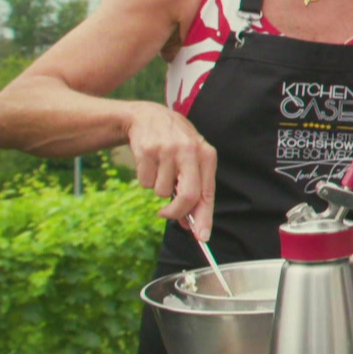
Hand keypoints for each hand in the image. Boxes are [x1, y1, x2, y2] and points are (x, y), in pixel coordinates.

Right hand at [125, 102, 215, 237]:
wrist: (147, 117)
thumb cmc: (174, 144)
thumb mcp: (190, 160)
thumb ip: (193, 189)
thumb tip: (189, 223)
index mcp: (206, 155)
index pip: (207, 193)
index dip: (205, 218)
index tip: (201, 237)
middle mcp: (190, 151)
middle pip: (188, 196)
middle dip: (176, 212)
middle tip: (166, 214)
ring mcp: (168, 150)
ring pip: (161, 192)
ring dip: (158, 189)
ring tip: (160, 169)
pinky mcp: (147, 151)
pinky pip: (145, 183)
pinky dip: (145, 180)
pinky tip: (149, 163)